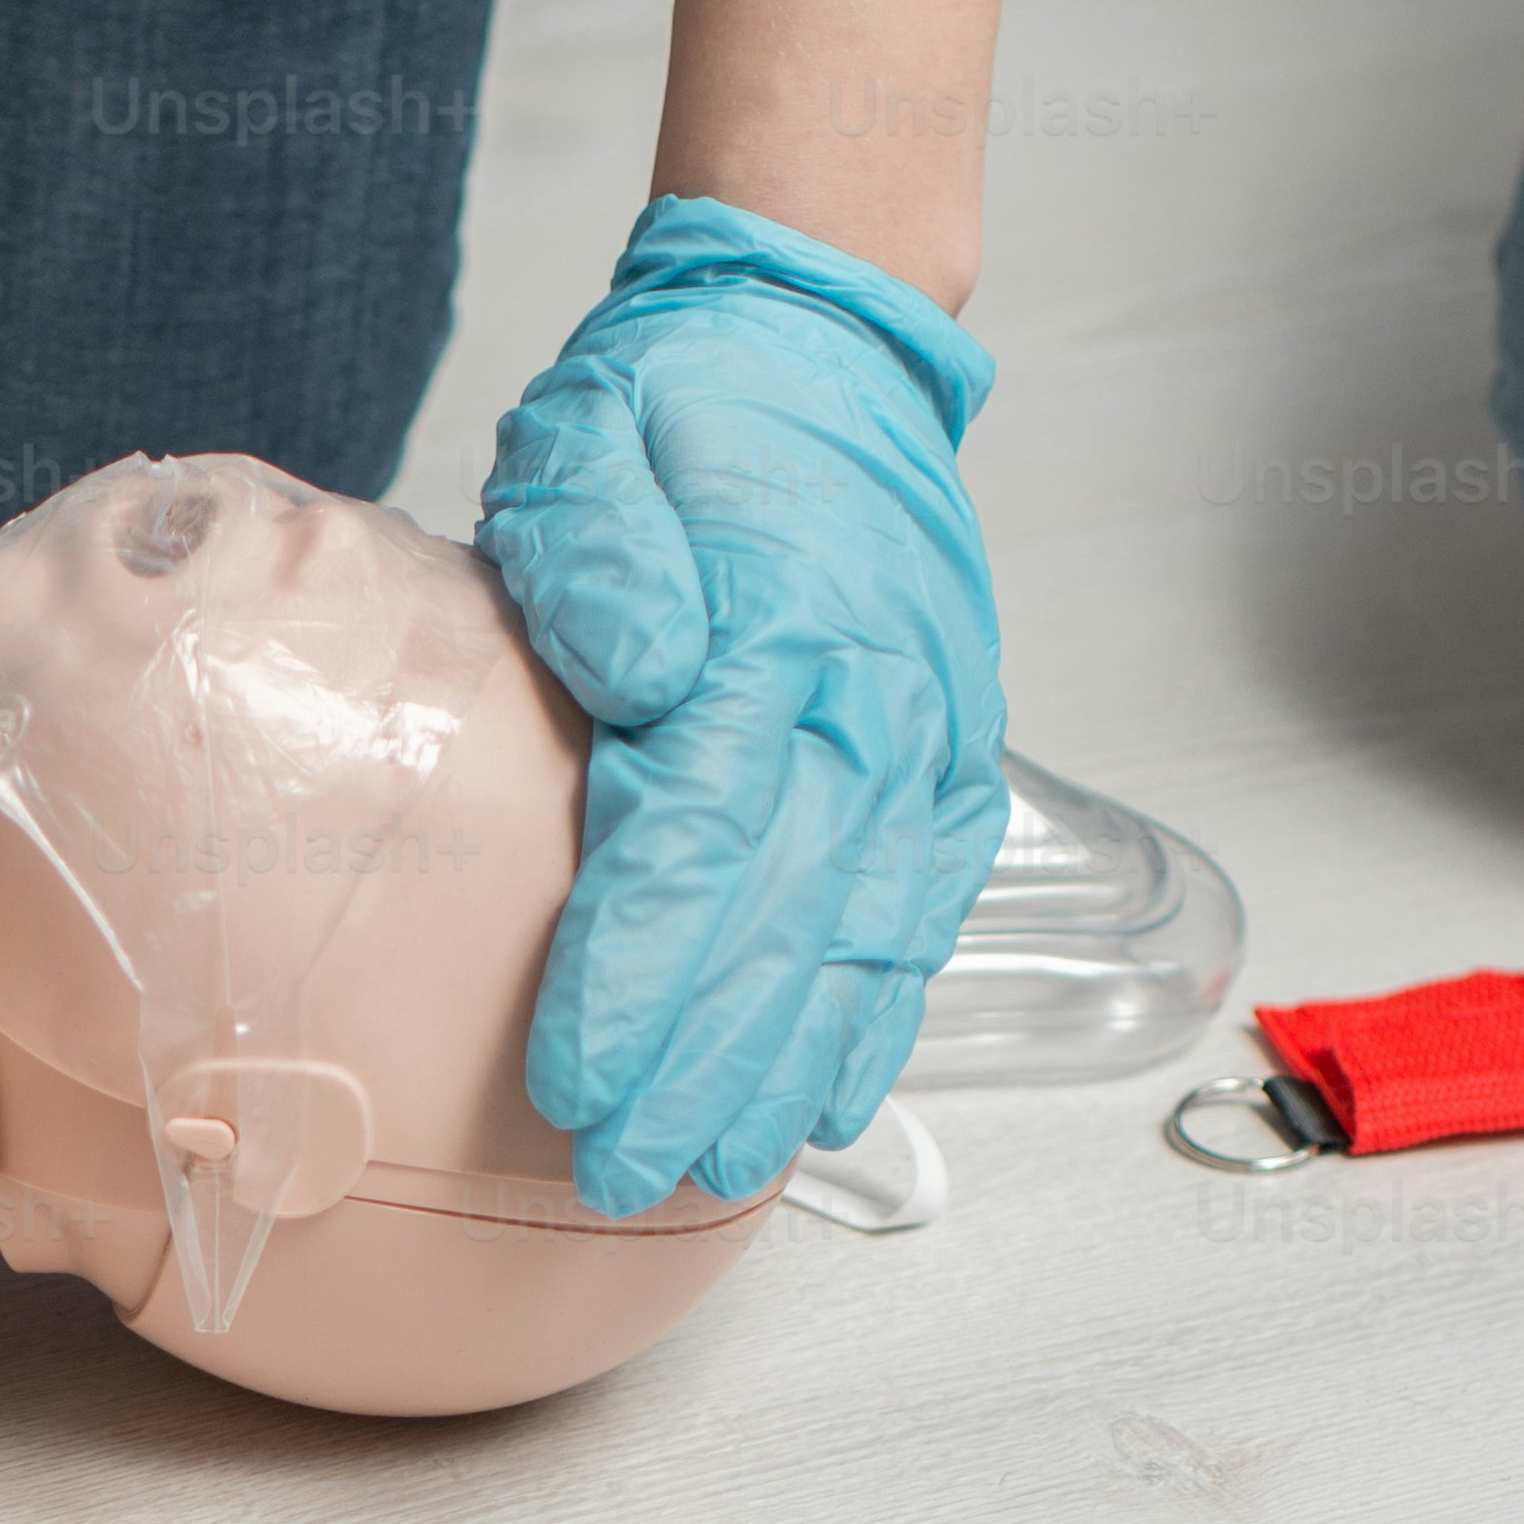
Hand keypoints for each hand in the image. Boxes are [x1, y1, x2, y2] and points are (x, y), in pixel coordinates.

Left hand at [480, 194, 1009, 1218]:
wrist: (827, 348)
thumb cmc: (689, 404)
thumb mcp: (593, 427)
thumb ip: (598, 549)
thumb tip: (639, 674)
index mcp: (779, 630)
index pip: (700, 838)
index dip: (639, 975)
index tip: (578, 1079)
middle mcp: (873, 705)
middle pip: (781, 926)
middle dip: (699, 1066)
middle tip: (620, 1176)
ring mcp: (924, 743)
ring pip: (857, 944)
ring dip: (784, 1070)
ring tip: (711, 1171)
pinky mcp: (945, 765)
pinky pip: (915, 917)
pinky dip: (875, 1018)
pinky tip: (827, 1104)